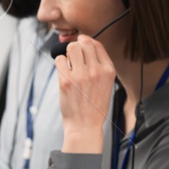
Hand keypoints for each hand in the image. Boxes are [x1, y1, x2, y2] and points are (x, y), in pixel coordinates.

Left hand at [55, 35, 116, 154]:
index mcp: (108, 71)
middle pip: (83, 42)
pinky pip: (60, 59)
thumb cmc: (95, 108)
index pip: (97, 44)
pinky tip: (64, 72)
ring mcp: (81, 75)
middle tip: (73, 55)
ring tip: (69, 64)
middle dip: (77, 46)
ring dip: (68, 53)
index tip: (82, 46)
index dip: (87, 42)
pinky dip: (60, 63)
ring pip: (71, 48)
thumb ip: (100, 67)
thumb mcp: (107, 85)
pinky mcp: (66, 80)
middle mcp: (96, 71)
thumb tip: (87, 46)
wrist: (85, 126)